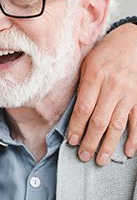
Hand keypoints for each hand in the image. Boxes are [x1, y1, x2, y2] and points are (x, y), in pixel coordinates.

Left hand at [68, 23, 136, 164]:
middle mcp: (112, 87)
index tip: (70, 141)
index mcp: (95, 77)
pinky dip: (135, 138)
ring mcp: (130, 94)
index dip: (76, 127)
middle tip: (83, 156)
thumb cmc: (107, 51)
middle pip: (99, 121)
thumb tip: (74, 110)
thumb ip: (82, 85)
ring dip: (109, 145)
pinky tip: (129, 152)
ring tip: (101, 160)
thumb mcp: (88, 62)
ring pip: (118, 125)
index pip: (83, 109)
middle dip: (90, 141)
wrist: (135, 39)